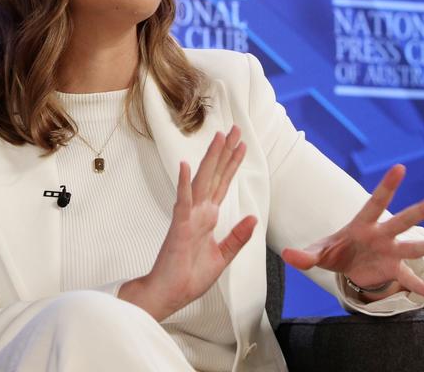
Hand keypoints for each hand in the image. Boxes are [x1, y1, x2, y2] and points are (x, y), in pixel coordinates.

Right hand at [119, 127, 256, 320]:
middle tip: (235, 130)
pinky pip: (183, 201)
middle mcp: (199, 212)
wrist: (169, 292)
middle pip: (214, 176)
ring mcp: (189, 216)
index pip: (223, 185)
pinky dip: (184, 183)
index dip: (232, 165)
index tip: (241, 146)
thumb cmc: (189, 276)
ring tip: (219, 138)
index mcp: (208, 218)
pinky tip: (186, 166)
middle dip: (225, 153)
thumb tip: (253, 218)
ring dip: (210, 159)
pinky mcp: (180, 226)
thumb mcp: (222, 257)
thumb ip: (237, 237)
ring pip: (201, 181)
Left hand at [281, 164, 423, 299]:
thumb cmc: (333, 251)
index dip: (387, 186)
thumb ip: (303, 255)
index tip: (401, 167)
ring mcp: (390, 253)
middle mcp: (381, 235)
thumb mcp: (317, 254)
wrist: (345, 267)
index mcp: (362, 224)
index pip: (375, 202)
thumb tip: (287, 256)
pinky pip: (408, 278)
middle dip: (420, 210)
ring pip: (413, 247)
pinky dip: (418, 286)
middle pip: (402, 221)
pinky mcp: (393, 270)